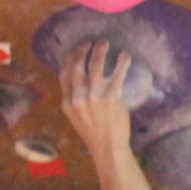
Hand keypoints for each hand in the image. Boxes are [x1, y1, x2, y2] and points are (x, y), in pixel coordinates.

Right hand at [59, 40, 131, 155]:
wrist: (107, 147)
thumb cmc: (93, 133)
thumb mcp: (76, 117)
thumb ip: (75, 100)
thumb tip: (77, 84)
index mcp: (68, 102)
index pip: (64, 74)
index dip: (69, 60)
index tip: (74, 51)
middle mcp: (79, 97)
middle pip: (77, 67)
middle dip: (82, 51)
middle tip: (89, 42)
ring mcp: (95, 96)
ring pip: (95, 66)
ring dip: (99, 52)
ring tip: (104, 43)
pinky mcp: (112, 97)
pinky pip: (117, 75)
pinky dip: (122, 63)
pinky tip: (126, 55)